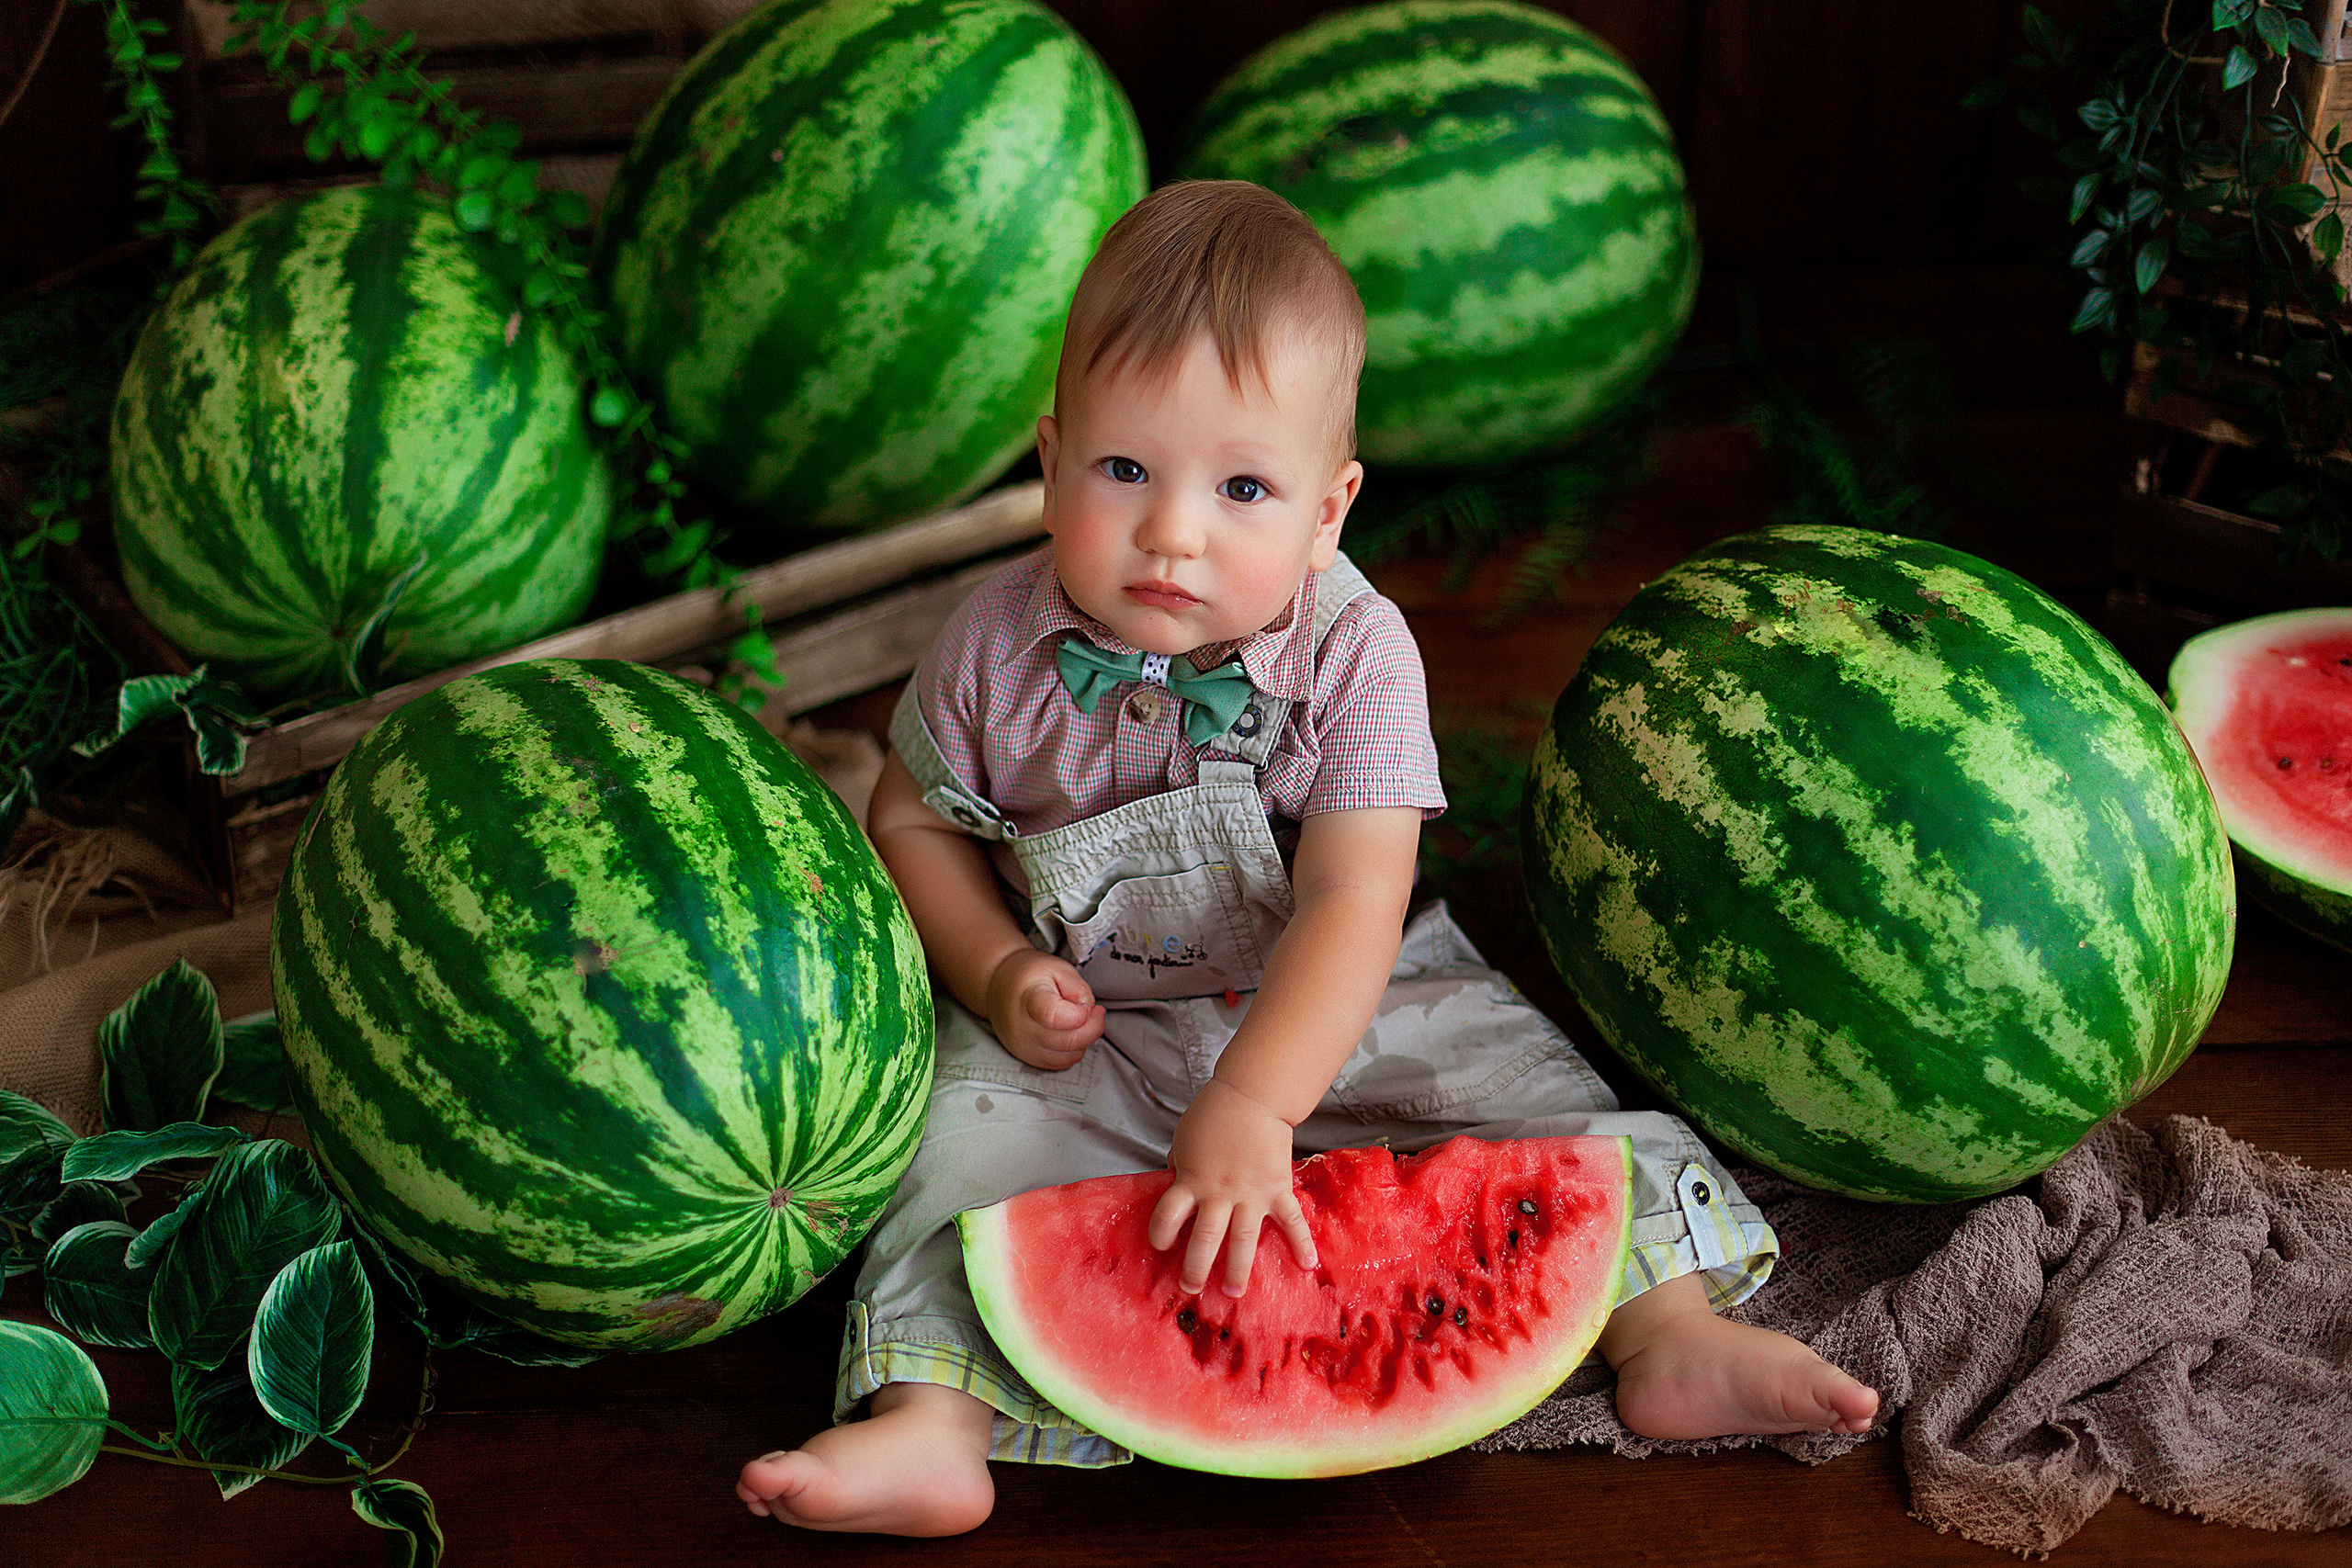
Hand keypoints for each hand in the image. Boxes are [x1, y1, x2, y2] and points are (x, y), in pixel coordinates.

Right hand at [984, 948, 1104, 1070]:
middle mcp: (1024, 1028)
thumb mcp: (1057, 967)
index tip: (1087, 1005)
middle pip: (1070, 1041)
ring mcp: (1025, 1047)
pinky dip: (1073, 1050)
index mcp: (1029, 999)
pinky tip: (1069, 1032)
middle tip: (1094, 1011)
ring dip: (1084, 1040)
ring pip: (1069, 1056)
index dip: (1080, 1014)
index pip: (1054, 1017)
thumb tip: (1089, 1011)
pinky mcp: (1028, 1058)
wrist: (999, 988)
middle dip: (1093, 1027)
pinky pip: (1062, 1063)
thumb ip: (1078, 988)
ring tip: (1079, 1021)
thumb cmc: (1029, 976)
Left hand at [1148, 1079, 1316, 1296]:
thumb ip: (1181, 1168)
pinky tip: (1307, 1265)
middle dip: (1197, 1266)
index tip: (1160, 1246)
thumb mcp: (1184, 1141)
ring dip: (1238, 1268)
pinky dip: (1301, 1243)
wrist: (1253, 1095)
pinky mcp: (1277, 1189)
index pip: (1168, 1213)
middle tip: (1191, 1288)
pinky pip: (1291, 1220)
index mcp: (1192, 1179)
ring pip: (1243, 1238)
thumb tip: (1175, 1183)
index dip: (1160, 1232)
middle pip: (1205, 1236)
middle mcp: (1220, 1192)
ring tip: (1233, 1292)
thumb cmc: (1214, 1115)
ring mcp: (1251, 1193)